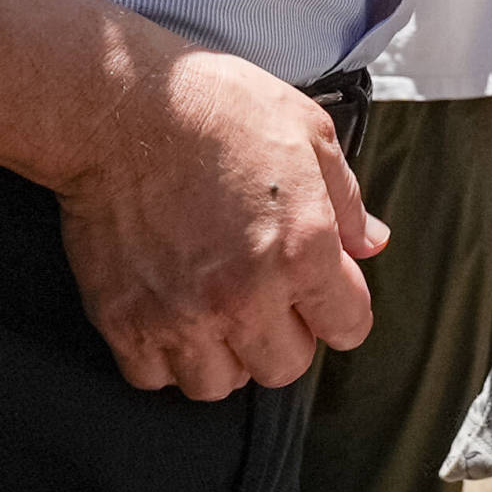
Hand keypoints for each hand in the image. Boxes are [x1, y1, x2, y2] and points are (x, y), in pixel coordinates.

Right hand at [48, 46, 384, 398]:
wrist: (120, 107)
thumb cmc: (215, 107)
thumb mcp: (309, 133)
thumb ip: (347, 200)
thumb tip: (372, 242)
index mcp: (303, 248)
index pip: (348, 326)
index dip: (341, 310)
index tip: (326, 298)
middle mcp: (245, 294)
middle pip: (285, 368)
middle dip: (285, 337)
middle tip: (268, 299)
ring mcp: (181, 313)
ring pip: (218, 385)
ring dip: (224, 354)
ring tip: (216, 313)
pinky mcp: (124, 320)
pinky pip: (153, 377)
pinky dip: (163, 357)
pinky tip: (170, 316)